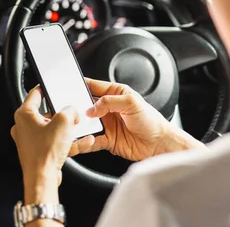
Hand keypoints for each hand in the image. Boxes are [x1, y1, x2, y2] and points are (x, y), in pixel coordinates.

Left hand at [10, 87, 93, 203]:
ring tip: (82, 130)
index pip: (34, 94)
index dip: (44, 88)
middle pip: (46, 114)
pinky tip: (83, 142)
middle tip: (72, 113)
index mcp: (24, 115)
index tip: (49, 85)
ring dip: (68, 131)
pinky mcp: (38, 152)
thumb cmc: (45, 152)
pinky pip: (55, 143)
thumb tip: (72, 111)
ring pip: (52, 130)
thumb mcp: (64, 122)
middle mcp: (24, 127)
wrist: (43, 178)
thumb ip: (70, 110)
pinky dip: (67, 142)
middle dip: (63, 115)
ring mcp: (30, 141)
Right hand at [70, 79, 203, 161]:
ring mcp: (106, 124)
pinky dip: (86, 140)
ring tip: (74, 126)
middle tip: (70, 110)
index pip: (92, 86)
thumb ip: (109, 102)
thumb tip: (92, 108)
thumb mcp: (132, 103)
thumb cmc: (152, 120)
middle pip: (85, 105)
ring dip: (80, 125)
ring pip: (86, 123)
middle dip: (76, 107)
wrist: (160, 144)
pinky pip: (91, 140)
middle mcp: (108, 108)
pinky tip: (84, 139)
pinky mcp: (106, 140)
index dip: (80, 86)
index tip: (69, 87)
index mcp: (114, 93)